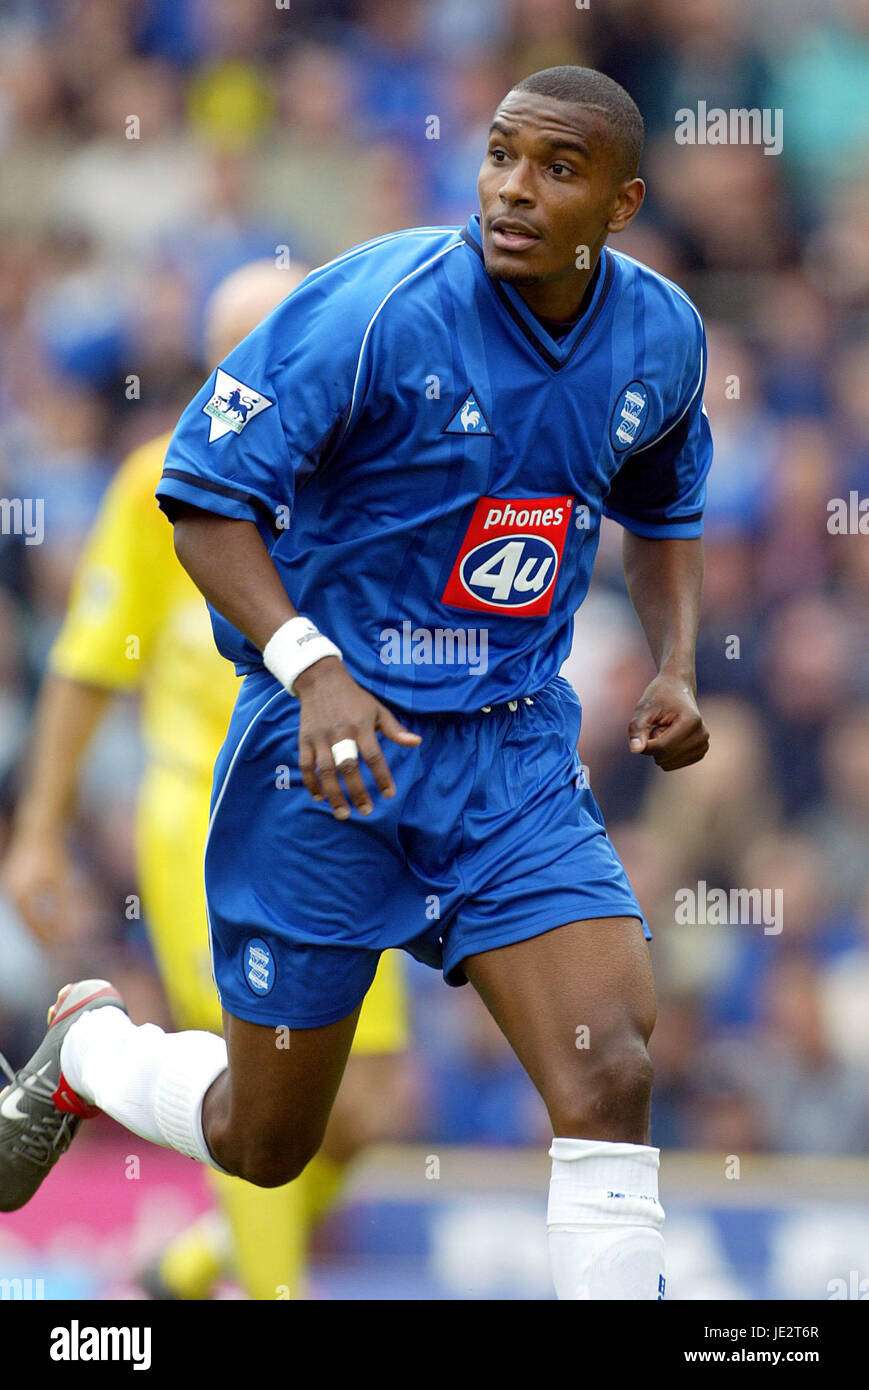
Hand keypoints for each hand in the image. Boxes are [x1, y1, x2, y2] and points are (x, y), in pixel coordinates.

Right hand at [2, 827, 74, 942]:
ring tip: (50, 937)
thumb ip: (62, 906)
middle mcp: (12, 892)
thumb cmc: (52, 853)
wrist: (38, 829)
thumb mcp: (61, 880)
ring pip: (23, 914)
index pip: (35, 923)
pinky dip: (33, 914)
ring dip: (36, 925)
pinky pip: (22, 905)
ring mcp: (10, 886)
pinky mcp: (13, 882)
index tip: (59, 947)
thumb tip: (68, 930)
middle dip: (40, 934)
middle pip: (26, 921)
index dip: (47, 936)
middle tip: (53, 948)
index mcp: (22, 893)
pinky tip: (44, 918)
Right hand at [294, 657, 421, 817]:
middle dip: (357, 792)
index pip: (374, 756)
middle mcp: (340, 734)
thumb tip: (416, 742)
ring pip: (326, 771)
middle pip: (348, 767)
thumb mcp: (378, 710)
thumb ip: (395, 730)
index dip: (382, 777)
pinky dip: (312, 783)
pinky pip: (306, 766)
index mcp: (361, 726)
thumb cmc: (354, 698)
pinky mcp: (304, 740)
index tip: (389, 795)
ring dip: (334, 794)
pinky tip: (320, 798)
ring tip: (343, 813)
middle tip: (366, 811)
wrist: (321, 680)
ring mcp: (320, 738)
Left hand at [628, 670, 708, 770]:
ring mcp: (703, 745)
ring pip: (668, 763)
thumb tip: (636, 750)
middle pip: (665, 757)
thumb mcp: (644, 708)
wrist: (678, 688)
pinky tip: (671, 736)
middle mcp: (702, 735)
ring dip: (660, 749)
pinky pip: (672, 765)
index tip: (641, 730)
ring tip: (666, 728)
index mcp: (691, 721)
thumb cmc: (659, 696)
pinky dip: (666, 754)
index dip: (645, 744)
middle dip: (654, 744)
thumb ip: (637, 728)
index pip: (661, 748)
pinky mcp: (700, 752)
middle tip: (659, 724)